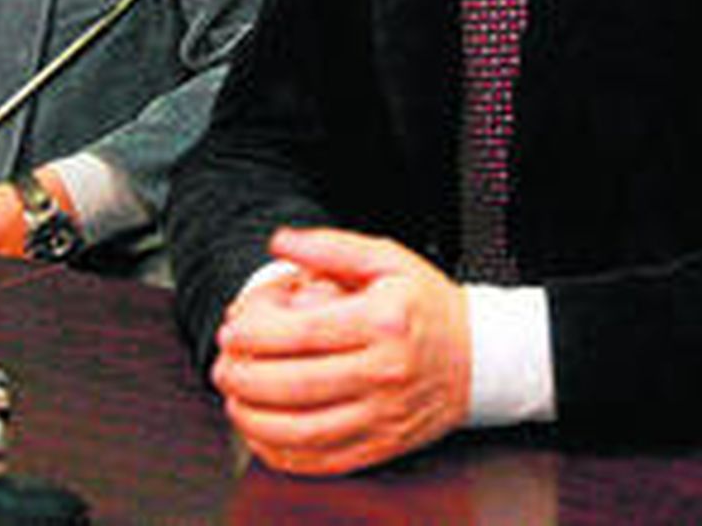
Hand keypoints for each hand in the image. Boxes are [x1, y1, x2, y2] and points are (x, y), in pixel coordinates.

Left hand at [212, 227, 470, 475]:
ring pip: (302, 430)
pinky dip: (282, 452)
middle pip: (294, 384)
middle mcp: (384, 372)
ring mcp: (384, 415)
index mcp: (382, 322)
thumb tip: (280, 241)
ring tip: (232, 398)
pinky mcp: (383, 445)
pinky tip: (261, 433)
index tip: (230, 330)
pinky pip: (322, 459)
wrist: (481, 357)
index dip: (253, 334)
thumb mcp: (387, 259)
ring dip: (253, 418)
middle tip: (221, 365)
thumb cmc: (427, 305)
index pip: (301, 334)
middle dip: (242, 377)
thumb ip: (330, 247)